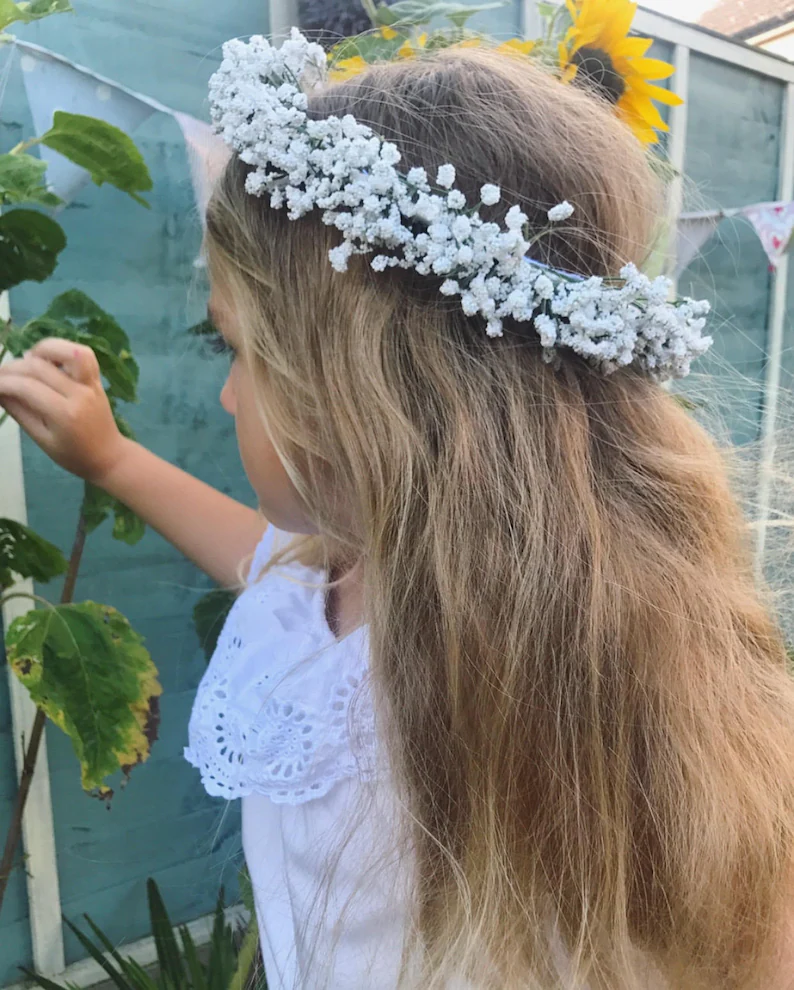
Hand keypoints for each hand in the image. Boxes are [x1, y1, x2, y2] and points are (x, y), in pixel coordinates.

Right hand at [0, 338, 127, 484]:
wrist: (108, 456)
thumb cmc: (73, 454)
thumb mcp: (41, 439)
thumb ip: (19, 412)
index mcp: (64, 414)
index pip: (27, 387)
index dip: (3, 383)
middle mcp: (79, 394)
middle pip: (40, 367)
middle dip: (12, 367)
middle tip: (0, 376)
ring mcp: (91, 384)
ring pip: (68, 351)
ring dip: (42, 349)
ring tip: (26, 359)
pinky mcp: (97, 380)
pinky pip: (84, 355)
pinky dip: (63, 350)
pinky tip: (48, 359)